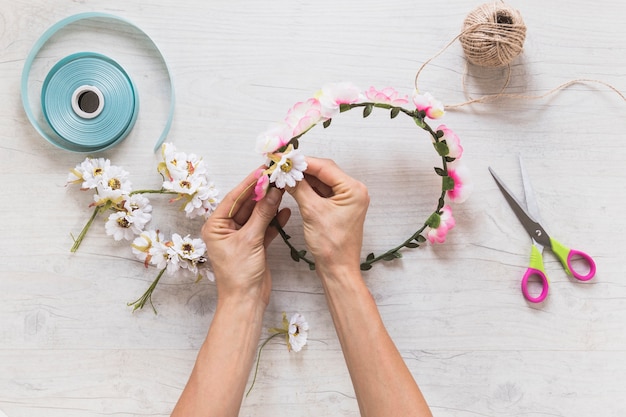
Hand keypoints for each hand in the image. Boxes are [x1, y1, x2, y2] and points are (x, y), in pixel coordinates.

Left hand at [201, 168, 289, 304]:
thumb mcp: (250, 240)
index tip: (263, 170)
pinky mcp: (254, 244)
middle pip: (246, 204)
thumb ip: (262, 214)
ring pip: (256, 214)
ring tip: (283, 190)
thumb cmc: (239, 274)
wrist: (246, 301)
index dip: (249, 183)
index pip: (234, 198)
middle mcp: (226, 229)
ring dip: (270, 205)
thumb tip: (273, 191)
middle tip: (276, 177)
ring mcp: (241, 236)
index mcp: (216, 225)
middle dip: (262, 192)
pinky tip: (285, 211)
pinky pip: (264, 227)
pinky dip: (274, 220)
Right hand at [287, 157, 368, 272]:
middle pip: (324, 172)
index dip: (303, 162)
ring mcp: (346, 200)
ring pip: (321, 181)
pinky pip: (321, 192)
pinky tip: (293, 187)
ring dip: (303, 179)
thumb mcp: (312, 212)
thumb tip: (287, 173)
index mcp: (353, 190)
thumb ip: (299, 188)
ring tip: (284, 175)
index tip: (285, 159)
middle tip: (282, 166)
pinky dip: (307, 189)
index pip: (325, 167)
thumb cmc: (332, 246)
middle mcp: (353, 191)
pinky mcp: (338, 208)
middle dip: (302, 170)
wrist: (337, 269)